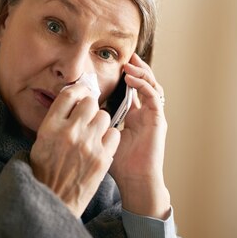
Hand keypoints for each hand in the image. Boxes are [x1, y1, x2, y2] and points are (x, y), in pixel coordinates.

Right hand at [30, 84, 120, 217]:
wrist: (55, 200)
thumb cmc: (45, 172)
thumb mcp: (41, 142)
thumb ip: (55, 122)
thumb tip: (71, 103)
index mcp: (51, 127)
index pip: (69, 95)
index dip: (77, 90)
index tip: (81, 93)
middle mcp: (70, 132)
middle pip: (89, 102)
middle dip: (90, 107)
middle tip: (88, 116)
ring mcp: (88, 145)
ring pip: (104, 116)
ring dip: (100, 121)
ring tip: (94, 133)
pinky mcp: (103, 158)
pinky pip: (114, 133)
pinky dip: (110, 137)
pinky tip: (102, 144)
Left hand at [110, 53, 170, 218]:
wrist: (135, 181)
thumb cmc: (119, 164)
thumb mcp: (103, 137)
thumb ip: (96, 123)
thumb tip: (77, 111)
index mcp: (135, 116)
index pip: (132, 89)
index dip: (126, 76)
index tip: (114, 65)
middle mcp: (146, 113)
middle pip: (145, 83)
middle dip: (136, 68)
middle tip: (126, 56)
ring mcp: (154, 116)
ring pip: (152, 85)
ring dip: (141, 73)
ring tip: (128, 64)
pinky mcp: (159, 120)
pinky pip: (153, 97)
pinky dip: (143, 85)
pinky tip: (132, 79)